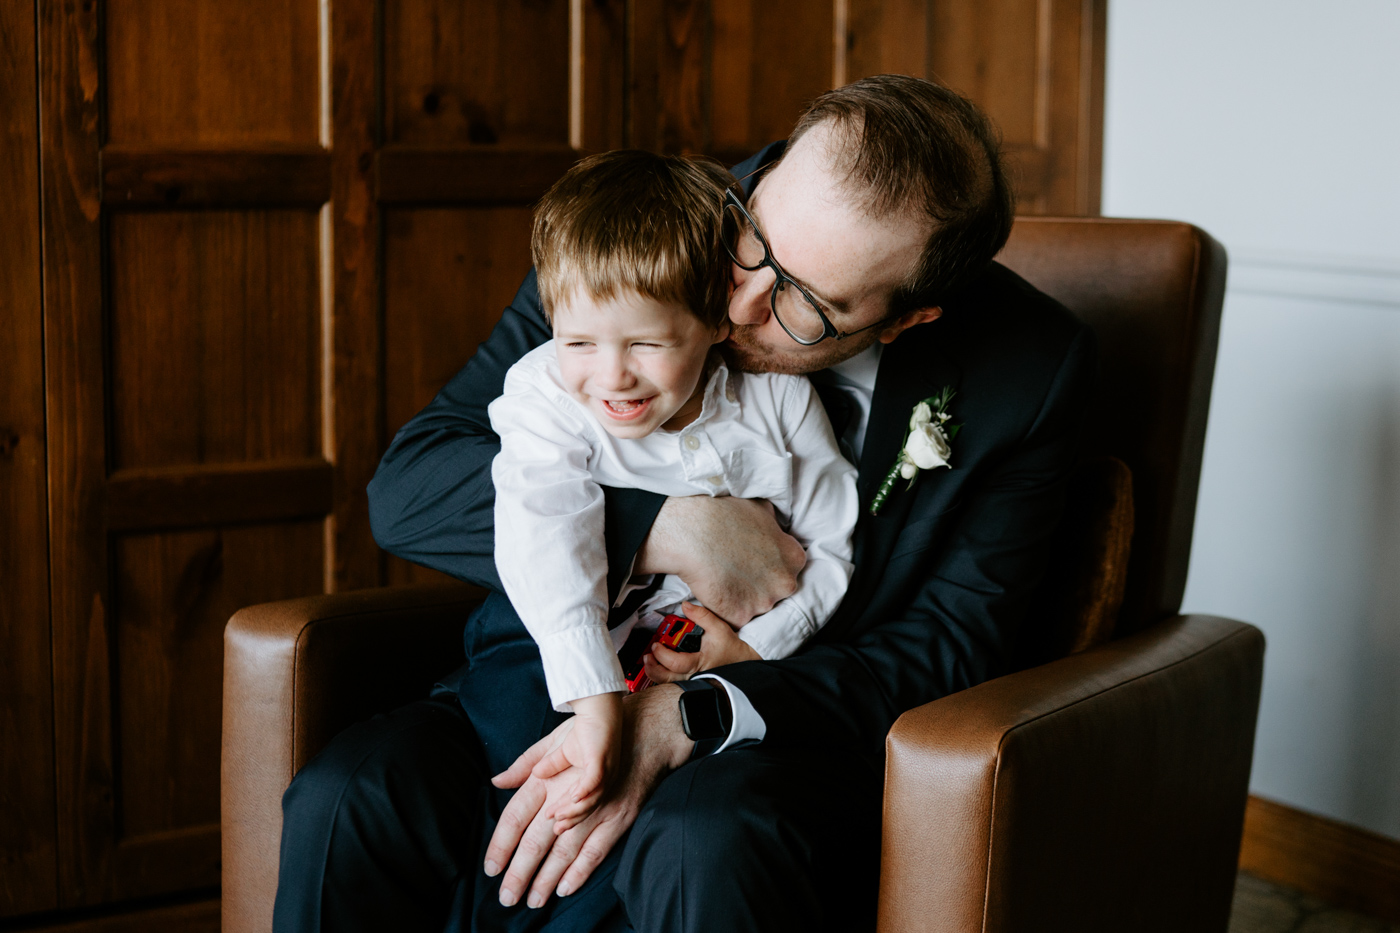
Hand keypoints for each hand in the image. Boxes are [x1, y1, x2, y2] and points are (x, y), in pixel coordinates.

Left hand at [486, 686, 692, 909]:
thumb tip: (497, 781)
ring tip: (532, 900)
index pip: (515, 817)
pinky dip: (579, 871)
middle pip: (536, 842)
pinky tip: (564, 888)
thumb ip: (526, 763)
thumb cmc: (596, 735)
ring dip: (546, 878)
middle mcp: (566, 797)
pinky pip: (595, 850)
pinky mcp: (617, 818)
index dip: (501, 845)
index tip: (491, 867)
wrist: (644, 733)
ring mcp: (594, 810)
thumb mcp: (555, 740)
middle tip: (506, 897)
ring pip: (564, 852)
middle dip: (519, 873)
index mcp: (547, 779)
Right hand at [528, 693, 621, 830]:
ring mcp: (603, 773)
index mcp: (589, 783)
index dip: (566, 816)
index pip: (576, 806)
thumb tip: (499, 781)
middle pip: (585, 809)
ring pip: (590, 799)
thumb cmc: (582, 729)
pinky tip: (573, 798)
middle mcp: (599, 782)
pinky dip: (584, 790)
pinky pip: (595, 781)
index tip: (550, 827)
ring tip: (557, 818)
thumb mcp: (553, 751)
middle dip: (570, 820)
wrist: (600, 708)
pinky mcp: (603, 761)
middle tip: (554, 830)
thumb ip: (532, 766)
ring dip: (573, 810)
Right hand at [635, 497, 804, 625]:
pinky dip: (724, 609)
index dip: (768, 566)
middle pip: (776, 591)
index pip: (788, 569)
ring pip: (755, 607)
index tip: (753, 563)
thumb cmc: (724, 515)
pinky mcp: (741, 617)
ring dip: (741, 598)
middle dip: (759, 585)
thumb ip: (773, 524)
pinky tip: (713, 591)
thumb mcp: (761, 508)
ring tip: (722, 579)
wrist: (693, 532)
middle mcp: (785, 583)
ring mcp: (764, 602)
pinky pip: (734, 618)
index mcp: (794, 557)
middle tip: (737, 572)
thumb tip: (773, 526)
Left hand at [645, 602, 760, 682]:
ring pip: (668, 684)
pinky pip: (675, 684)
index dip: (662, 655)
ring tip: (650, 662)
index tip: (656, 645)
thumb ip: (702, 616)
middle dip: (652, 668)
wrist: (746, 664)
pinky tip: (661, 668)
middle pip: (666, 679)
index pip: (674, 663)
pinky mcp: (694, 684)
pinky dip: (665, 677)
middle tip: (647, 656)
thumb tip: (686, 606)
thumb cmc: (733, 650)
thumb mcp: (719, 628)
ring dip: (656, 674)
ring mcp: (693, 682)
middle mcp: (694, 676)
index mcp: (699, 663)